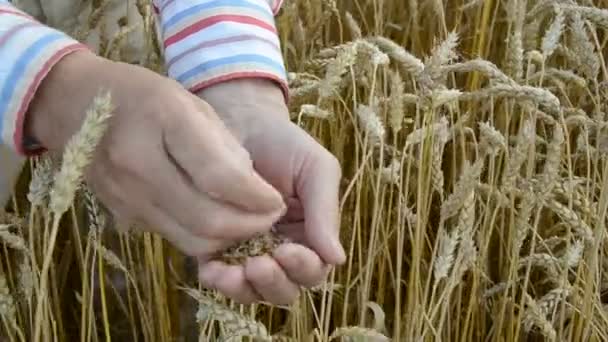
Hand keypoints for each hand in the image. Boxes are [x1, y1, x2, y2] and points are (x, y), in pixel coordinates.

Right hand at [24, 51, 285, 259]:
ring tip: (251, 222)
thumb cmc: (142, 96)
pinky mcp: (124, 217)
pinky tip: (221, 222)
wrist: (73, 106)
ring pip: (193, 240)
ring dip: (231, 239)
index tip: (278, 200)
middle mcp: (139, 165)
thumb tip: (254, 192)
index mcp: (162, 121)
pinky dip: (206, 238)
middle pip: (207, 220)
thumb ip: (223, 146)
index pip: (220, 177)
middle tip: (271, 216)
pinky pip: (176, 238)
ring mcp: (127, 197)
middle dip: (251, 226)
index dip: (257, 197)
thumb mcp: (190, 103)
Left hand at [196, 79, 345, 304]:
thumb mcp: (316, 169)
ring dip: (245, 289)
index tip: (288, 251)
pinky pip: (220, 275)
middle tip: (259, 265)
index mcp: (310, 234)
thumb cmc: (284, 143)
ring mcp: (247, 251)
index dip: (304, 267)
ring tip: (232, 273)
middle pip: (285, 289)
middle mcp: (281, 249)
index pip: (315, 268)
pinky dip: (217, 280)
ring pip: (253, 290)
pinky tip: (211, 270)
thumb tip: (338, 259)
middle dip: (274, 283)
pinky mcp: (216, 246)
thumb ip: (325, 210)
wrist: (240, 121)